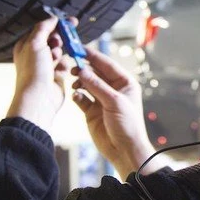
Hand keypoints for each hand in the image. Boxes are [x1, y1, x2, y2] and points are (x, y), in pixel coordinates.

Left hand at [7, 16, 73, 131]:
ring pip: (61, 52)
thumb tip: (53, 18)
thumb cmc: (33, 71)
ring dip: (61, 55)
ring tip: (55, 61)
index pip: (43, 29)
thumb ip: (44, 28)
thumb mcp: (35, 43)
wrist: (39, 98)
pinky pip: (65, 65)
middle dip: (60, 40)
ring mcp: (46, 66)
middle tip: (64, 41)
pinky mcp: (56, 75)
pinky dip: (64, 67)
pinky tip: (59, 72)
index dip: (56, 24)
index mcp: (26, 46)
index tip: (70, 22)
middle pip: (54, 40)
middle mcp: (35, 55)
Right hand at [71, 47, 165, 177]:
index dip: (93, 56)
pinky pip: (81, 98)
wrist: (124, 150)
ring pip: (87, 84)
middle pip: (95, 73)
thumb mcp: (114, 102)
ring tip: (74, 81)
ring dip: (79, 81)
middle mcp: (113, 89)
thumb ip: (97, 86)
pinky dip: (77, 95)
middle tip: (72, 65)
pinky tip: (75, 95)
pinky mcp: (91, 111)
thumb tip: (82, 71)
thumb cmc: (127, 125)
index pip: (107, 64)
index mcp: (124, 83)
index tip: (80, 48)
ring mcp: (101, 100)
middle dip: (84, 68)